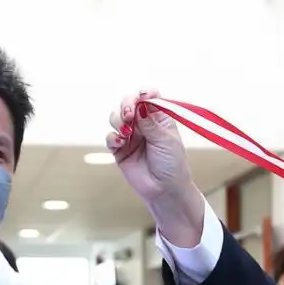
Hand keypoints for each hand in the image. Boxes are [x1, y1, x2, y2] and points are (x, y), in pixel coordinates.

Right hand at [108, 89, 203, 246]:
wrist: (166, 191)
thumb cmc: (172, 165)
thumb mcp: (165, 140)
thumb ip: (149, 122)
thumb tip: (139, 105)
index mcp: (159, 118)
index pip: (149, 97)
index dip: (143, 94)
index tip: (142, 96)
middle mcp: (144, 124)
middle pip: (129, 104)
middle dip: (126, 105)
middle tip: (129, 114)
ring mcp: (131, 136)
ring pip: (116, 118)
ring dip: (118, 120)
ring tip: (126, 132)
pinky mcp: (120, 150)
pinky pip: (111, 137)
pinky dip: (113, 136)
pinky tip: (120, 142)